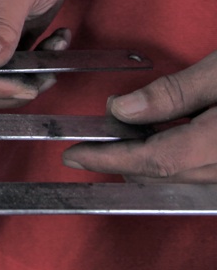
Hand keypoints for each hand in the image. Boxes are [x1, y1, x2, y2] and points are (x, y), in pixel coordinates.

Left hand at [61, 51, 216, 182]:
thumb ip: (174, 93)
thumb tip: (123, 109)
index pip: (156, 160)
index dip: (110, 159)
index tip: (75, 155)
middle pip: (161, 173)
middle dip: (121, 153)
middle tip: (104, 120)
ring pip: (176, 176)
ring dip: (144, 155)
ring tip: (127, 122)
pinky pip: (194, 171)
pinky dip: (168, 156)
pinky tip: (157, 134)